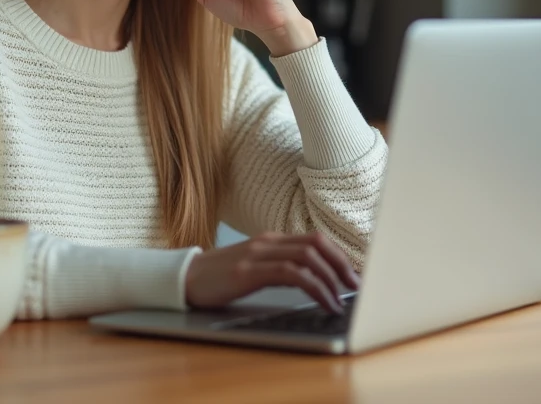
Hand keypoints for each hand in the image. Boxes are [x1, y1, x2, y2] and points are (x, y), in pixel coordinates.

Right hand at [185, 232, 359, 313]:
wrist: (183, 278)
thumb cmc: (219, 278)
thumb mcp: (253, 267)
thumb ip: (279, 267)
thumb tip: (313, 281)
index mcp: (271, 239)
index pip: (315, 238)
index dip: (340, 255)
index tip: (356, 275)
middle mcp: (267, 241)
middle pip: (317, 243)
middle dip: (342, 264)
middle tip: (357, 286)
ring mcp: (258, 254)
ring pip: (308, 256)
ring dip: (332, 279)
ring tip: (342, 299)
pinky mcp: (249, 271)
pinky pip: (292, 274)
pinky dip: (315, 287)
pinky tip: (323, 302)